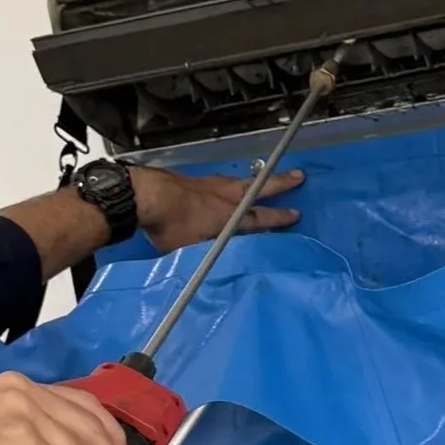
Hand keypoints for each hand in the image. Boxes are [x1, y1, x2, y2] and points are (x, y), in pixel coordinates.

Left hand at [130, 161, 302, 254]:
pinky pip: (221, 179)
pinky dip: (230, 181)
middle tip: (299, 175)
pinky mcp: (195, 179)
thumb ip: (206, 255)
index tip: (295, 214)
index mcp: (228, 217)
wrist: (146, 196)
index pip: (260, 218)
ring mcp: (210, 184)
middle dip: (280, 183)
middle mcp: (225, 197)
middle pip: (259, 188)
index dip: (278, 218)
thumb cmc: (169, 227)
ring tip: (266, 176)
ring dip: (256, 178)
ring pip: (240, 180)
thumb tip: (211, 269)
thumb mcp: (190, 250)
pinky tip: (226, 183)